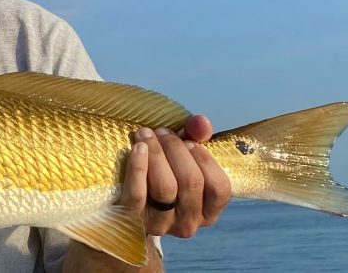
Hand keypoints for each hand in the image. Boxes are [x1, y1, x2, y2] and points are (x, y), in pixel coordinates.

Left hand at [120, 115, 230, 237]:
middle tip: (162, 131)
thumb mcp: (185, 158)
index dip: (204, 159)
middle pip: (190, 182)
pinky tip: (137, 148)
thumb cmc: (165, 174)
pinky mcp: (134, 220)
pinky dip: (138, 167)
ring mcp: (162, 225)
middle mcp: (189, 223)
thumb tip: (201, 122)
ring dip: (157, 154)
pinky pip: (138, 193)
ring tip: (147, 135)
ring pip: (165, 187)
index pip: (219, 188)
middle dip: (176, 149)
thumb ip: (197, 137)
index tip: (188, 141)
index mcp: (208, 212)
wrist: (129, 203)